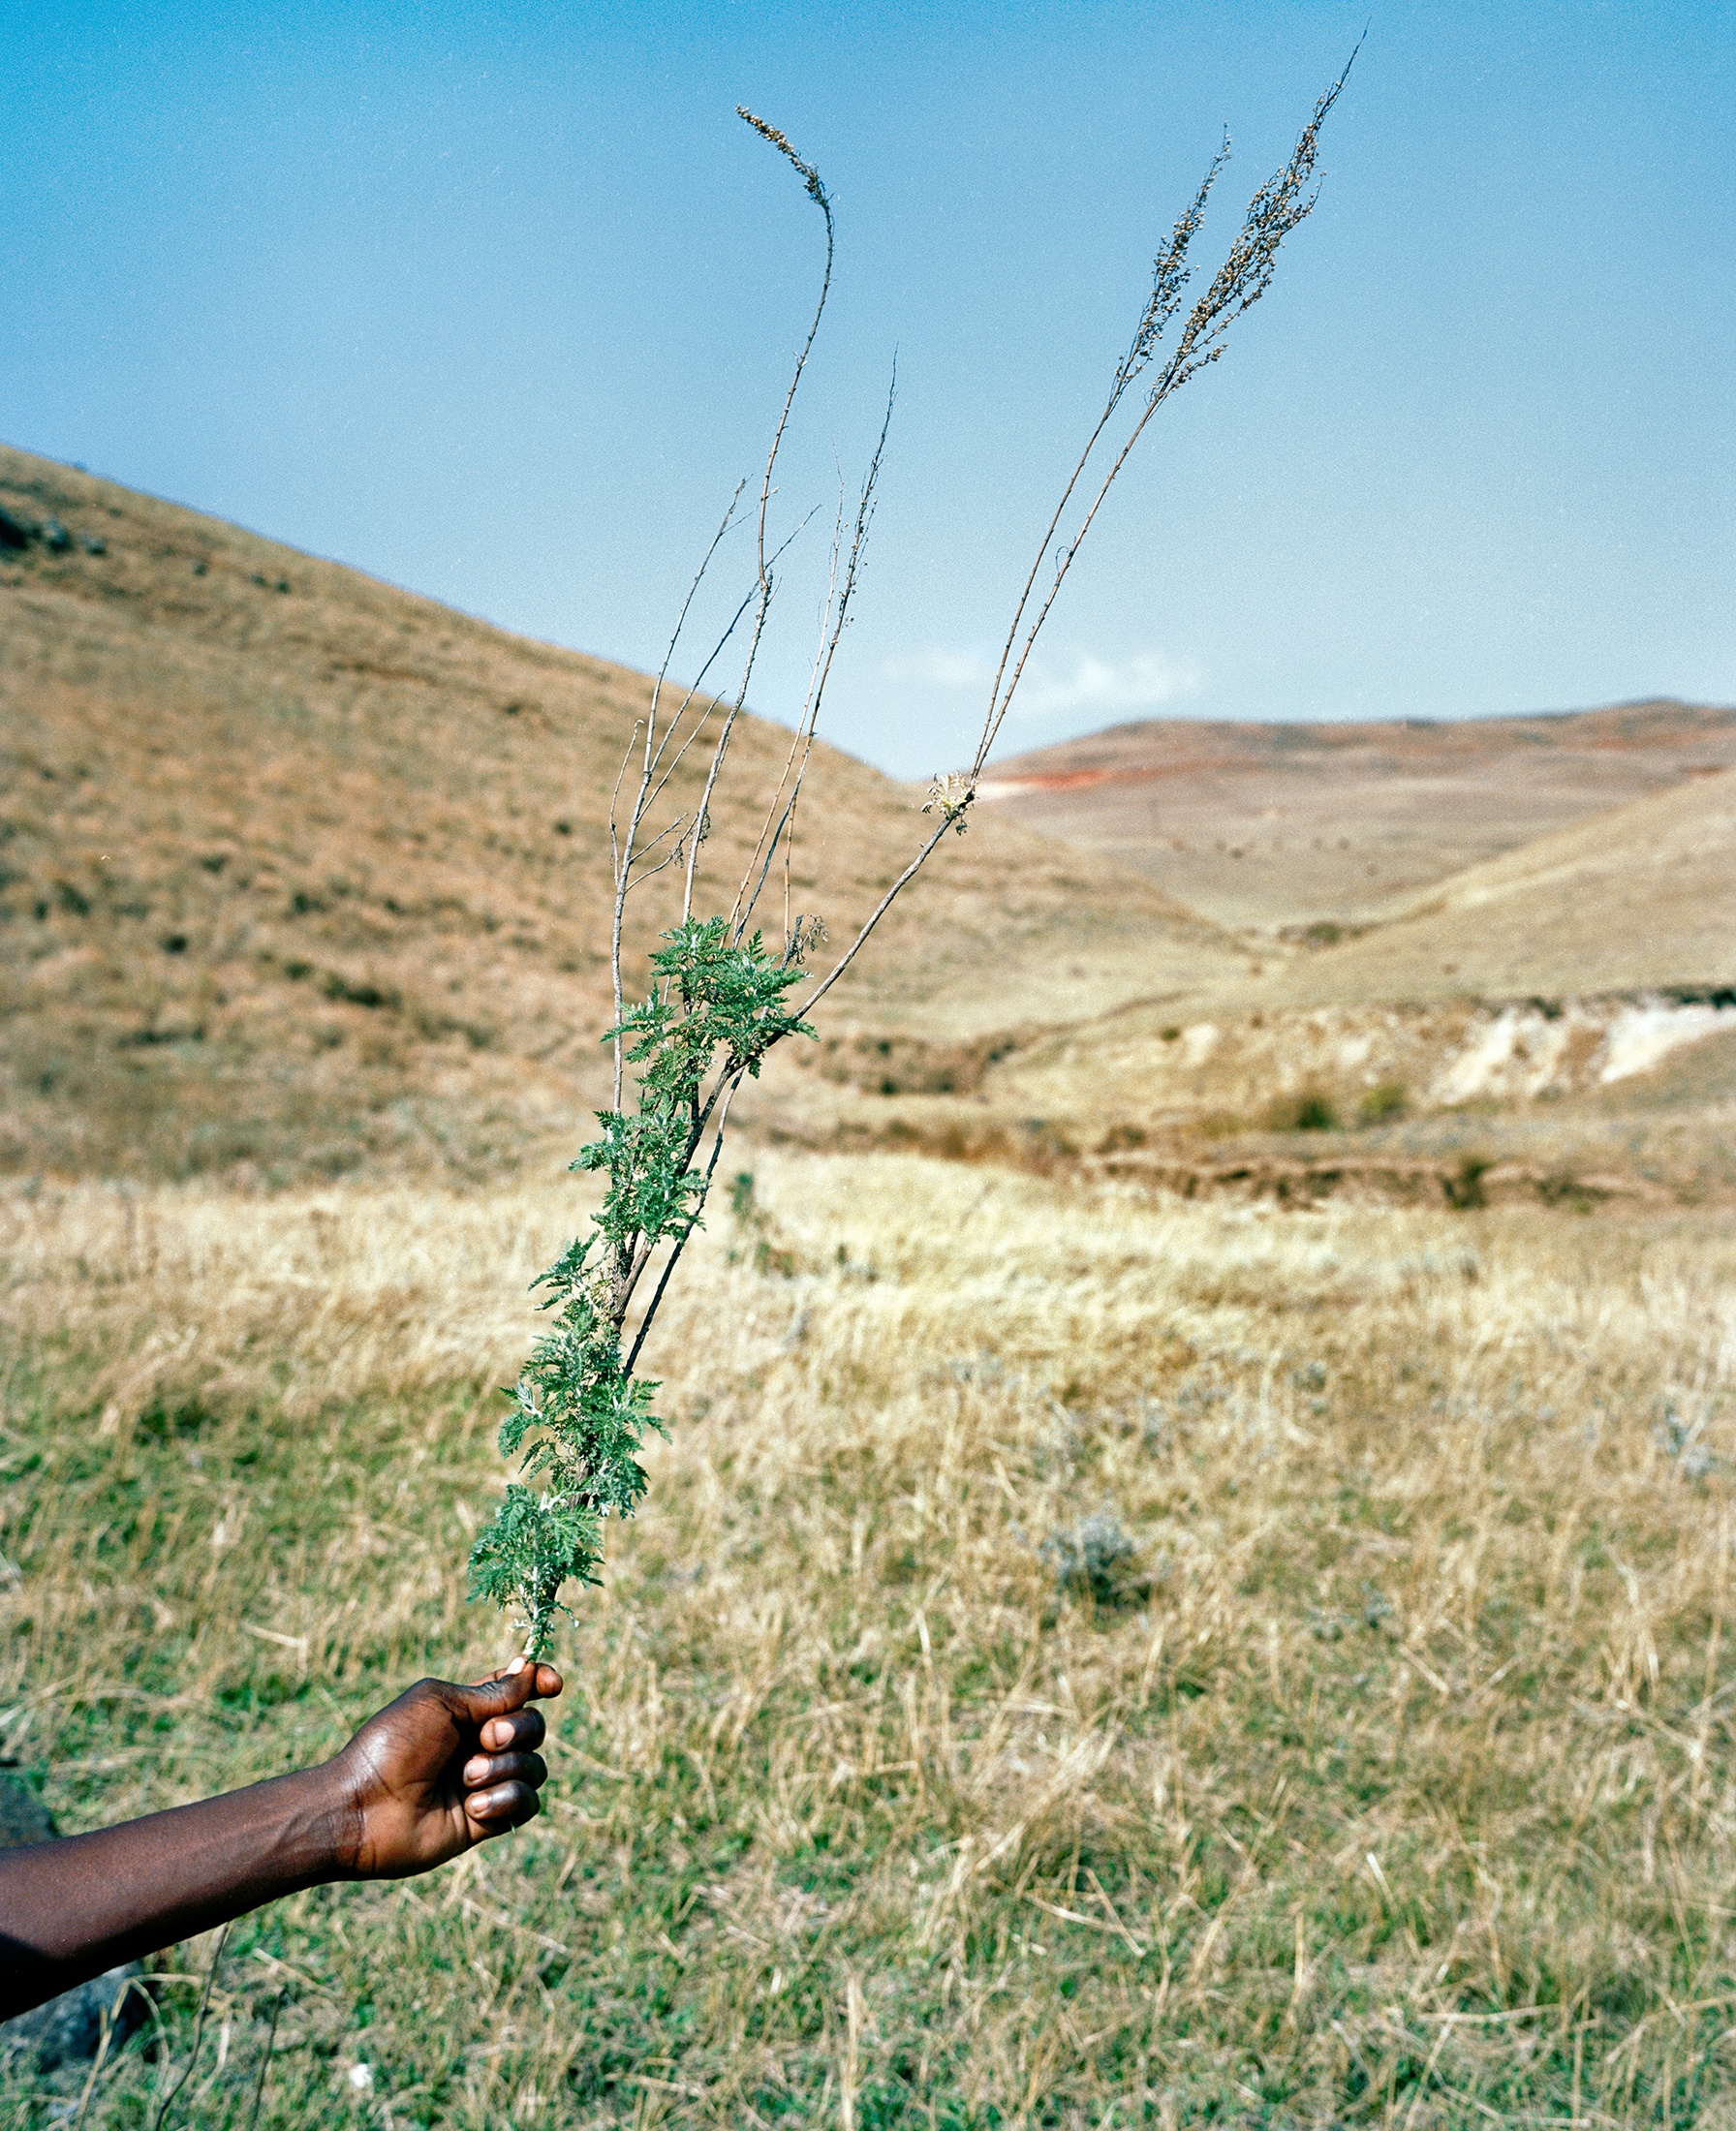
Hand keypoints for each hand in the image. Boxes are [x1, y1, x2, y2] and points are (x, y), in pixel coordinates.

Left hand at [326, 1658, 562, 1878]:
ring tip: (466, 1779)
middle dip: (517, 1729)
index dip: (540, 1682)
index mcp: (466, 1710)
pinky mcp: (487, 1819)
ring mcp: (485, 1782)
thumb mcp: (441, 1703)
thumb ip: (492, 1693)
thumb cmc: (393, 1747)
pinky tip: (474, 1805)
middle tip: (484, 1739)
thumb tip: (530, 1669)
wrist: (364, 1809)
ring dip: (506, 1767)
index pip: (517, 1690)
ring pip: (535, 1766)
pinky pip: (527, 1804)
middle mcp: (480, 1744)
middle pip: (534, 1726)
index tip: (552, 1685)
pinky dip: (507, 1799)